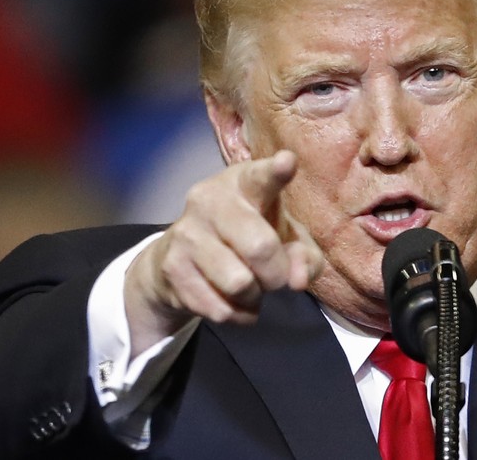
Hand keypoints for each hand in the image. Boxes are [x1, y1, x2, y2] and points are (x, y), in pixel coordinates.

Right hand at [124, 150, 323, 355]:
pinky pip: (220, 308)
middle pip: (260, 248)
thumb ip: (305, 256)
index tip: (287, 162)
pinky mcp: (172, 267)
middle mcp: (209, 199)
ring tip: (249, 287)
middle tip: (274, 277)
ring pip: (240, 284)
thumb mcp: (285, 239)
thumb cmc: (249, 237)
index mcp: (244, 182)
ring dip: (254, 297)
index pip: (260, 177)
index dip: (275, 171)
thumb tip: (297, 280)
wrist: (180, 258)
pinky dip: (236, 315)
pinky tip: (231, 301)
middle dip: (277, 274)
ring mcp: (186, 232)